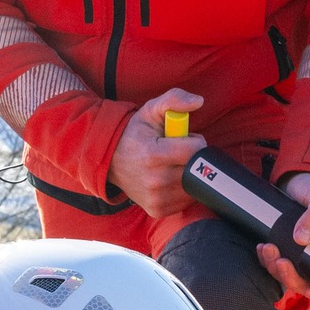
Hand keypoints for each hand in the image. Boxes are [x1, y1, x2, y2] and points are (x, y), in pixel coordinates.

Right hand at [107, 87, 205, 217]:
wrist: (110, 160)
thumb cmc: (135, 134)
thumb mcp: (150, 110)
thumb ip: (174, 99)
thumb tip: (198, 101)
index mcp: (153, 155)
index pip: (195, 150)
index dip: (195, 141)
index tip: (185, 139)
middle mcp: (155, 180)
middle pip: (196, 169)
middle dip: (193, 158)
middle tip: (178, 152)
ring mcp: (156, 198)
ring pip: (194, 185)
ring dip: (190, 174)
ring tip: (173, 164)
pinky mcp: (158, 209)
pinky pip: (186, 200)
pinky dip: (183, 189)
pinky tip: (170, 179)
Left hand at [256, 173, 309, 305]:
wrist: (297, 179)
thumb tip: (301, 240)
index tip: (309, 290)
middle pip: (309, 286)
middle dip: (291, 279)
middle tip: (279, 261)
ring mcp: (304, 257)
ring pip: (290, 278)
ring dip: (275, 269)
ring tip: (266, 248)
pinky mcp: (288, 251)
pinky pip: (277, 266)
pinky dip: (268, 261)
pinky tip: (262, 248)